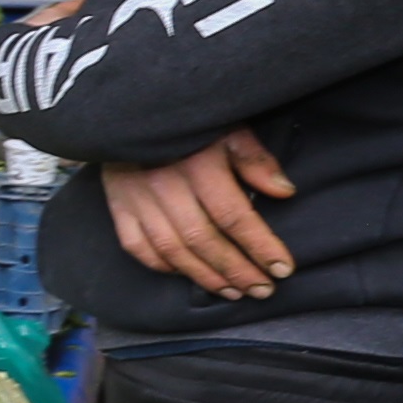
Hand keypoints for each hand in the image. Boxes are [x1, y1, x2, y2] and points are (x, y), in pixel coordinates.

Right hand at [102, 128, 295, 298]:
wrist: (128, 110)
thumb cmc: (189, 120)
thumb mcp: (228, 128)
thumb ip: (254, 160)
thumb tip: (284, 192)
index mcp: (196, 164)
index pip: (233, 216)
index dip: (260, 246)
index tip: (282, 269)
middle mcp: (163, 185)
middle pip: (204, 240)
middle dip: (237, 270)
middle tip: (262, 289)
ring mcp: (136, 198)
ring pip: (172, 250)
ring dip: (205, 276)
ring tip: (233, 292)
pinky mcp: (118, 206)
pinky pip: (138, 247)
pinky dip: (163, 267)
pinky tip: (187, 276)